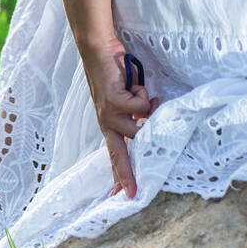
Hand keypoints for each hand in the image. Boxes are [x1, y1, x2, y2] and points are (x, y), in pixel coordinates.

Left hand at [82, 41, 158, 197]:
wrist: (99, 51)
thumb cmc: (114, 73)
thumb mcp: (125, 97)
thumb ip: (135, 112)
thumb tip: (148, 119)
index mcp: (108, 124)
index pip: (114, 155)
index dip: (119, 175)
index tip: (119, 196)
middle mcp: (107, 123)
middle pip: (119, 156)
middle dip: (127, 175)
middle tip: (132, 193)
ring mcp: (109, 114)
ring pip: (139, 128)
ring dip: (148, 109)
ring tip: (142, 93)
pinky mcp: (114, 103)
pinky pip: (141, 106)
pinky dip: (143, 93)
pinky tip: (135, 84)